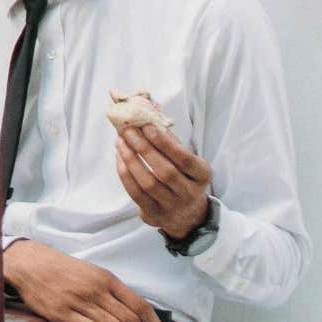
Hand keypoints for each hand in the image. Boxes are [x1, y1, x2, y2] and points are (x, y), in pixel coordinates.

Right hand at [4, 239, 168, 321]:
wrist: (31, 264)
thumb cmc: (64, 271)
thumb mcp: (93, 273)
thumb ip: (113, 292)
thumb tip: (135, 314)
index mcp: (108, 279)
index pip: (140, 305)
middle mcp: (98, 290)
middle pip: (130, 320)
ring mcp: (81, 301)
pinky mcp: (64, 313)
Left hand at [114, 123, 212, 239]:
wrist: (186, 215)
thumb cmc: (183, 176)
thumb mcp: (186, 158)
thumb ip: (170, 137)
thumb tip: (150, 107)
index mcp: (202, 175)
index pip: (184, 158)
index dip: (165, 142)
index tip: (147, 125)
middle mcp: (190, 193)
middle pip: (165, 171)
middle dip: (144, 148)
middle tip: (128, 131)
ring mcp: (172, 206)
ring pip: (148, 183)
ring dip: (131, 159)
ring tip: (120, 141)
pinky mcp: (154, 215)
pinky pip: (135, 193)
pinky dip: (125, 173)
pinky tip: (119, 157)